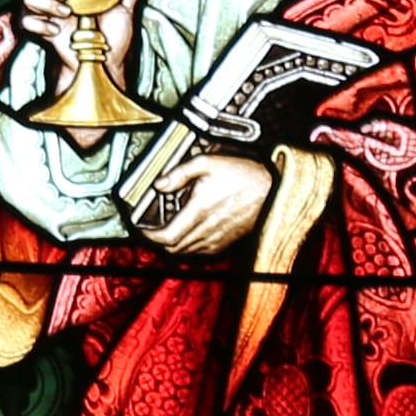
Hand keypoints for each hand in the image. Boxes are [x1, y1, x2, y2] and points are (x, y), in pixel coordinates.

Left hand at [136, 148, 282, 255]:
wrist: (271, 189)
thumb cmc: (244, 175)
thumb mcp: (208, 162)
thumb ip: (180, 172)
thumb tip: (160, 183)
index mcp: (199, 210)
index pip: (167, 236)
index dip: (150, 236)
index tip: (144, 229)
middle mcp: (207, 229)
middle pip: (173, 248)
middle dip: (158, 241)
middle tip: (152, 230)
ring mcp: (217, 238)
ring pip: (185, 252)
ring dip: (172, 245)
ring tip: (167, 232)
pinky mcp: (225, 243)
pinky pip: (200, 253)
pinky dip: (188, 248)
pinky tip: (187, 235)